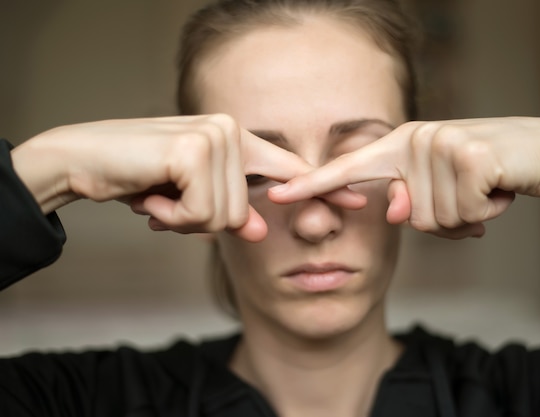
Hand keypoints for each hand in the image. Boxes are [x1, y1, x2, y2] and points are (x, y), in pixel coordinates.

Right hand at [11, 114, 364, 240]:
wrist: (83, 160)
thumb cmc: (137, 176)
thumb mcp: (189, 200)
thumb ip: (228, 210)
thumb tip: (259, 229)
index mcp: (236, 141)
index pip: (289, 169)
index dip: (324, 187)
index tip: (356, 202)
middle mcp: (231, 133)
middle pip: (241, 213)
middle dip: (199, 222)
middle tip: (166, 202)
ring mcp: (216, 136)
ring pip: (222, 217)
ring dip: (182, 219)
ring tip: (156, 195)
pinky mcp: (196, 148)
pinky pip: (201, 213)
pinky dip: (171, 216)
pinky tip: (150, 194)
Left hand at [268, 117, 539, 238]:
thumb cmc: (490, 173)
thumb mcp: (445, 192)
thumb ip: (411, 204)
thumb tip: (393, 208)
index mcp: (402, 145)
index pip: (348, 168)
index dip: (312, 184)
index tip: (277, 195)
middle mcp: (415, 139)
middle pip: (411, 218)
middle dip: (446, 219)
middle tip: (473, 193)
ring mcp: (441, 143)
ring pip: (436, 220)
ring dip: (468, 215)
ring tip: (487, 187)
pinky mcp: (470, 153)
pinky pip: (465, 213)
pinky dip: (487, 210)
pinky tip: (501, 185)